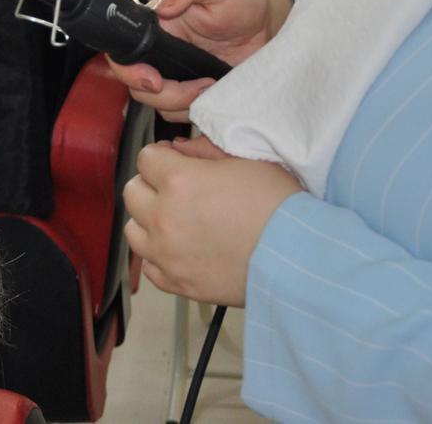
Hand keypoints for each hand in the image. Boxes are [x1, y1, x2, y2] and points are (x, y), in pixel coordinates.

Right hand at [106, 0, 290, 114]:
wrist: (271, 24)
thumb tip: (162, 5)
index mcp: (158, 27)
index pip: (124, 53)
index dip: (130, 72)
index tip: (153, 79)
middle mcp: (163, 54)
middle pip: (139, 87)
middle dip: (163, 95)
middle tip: (197, 86)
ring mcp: (180, 76)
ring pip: (160, 105)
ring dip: (183, 103)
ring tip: (211, 86)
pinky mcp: (197, 93)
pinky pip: (183, 113)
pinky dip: (196, 111)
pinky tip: (216, 94)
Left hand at [124, 136, 301, 304]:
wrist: (298, 257)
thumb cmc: (279, 207)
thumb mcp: (246, 161)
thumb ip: (204, 150)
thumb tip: (179, 149)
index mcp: (179, 181)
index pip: (145, 158)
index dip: (161, 156)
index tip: (173, 161)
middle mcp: (165, 218)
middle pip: (132, 192)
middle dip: (150, 185)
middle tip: (174, 189)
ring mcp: (167, 254)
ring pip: (133, 230)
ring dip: (149, 221)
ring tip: (176, 220)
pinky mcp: (178, 283)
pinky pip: (149, 267)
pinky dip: (159, 257)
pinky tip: (180, 249)